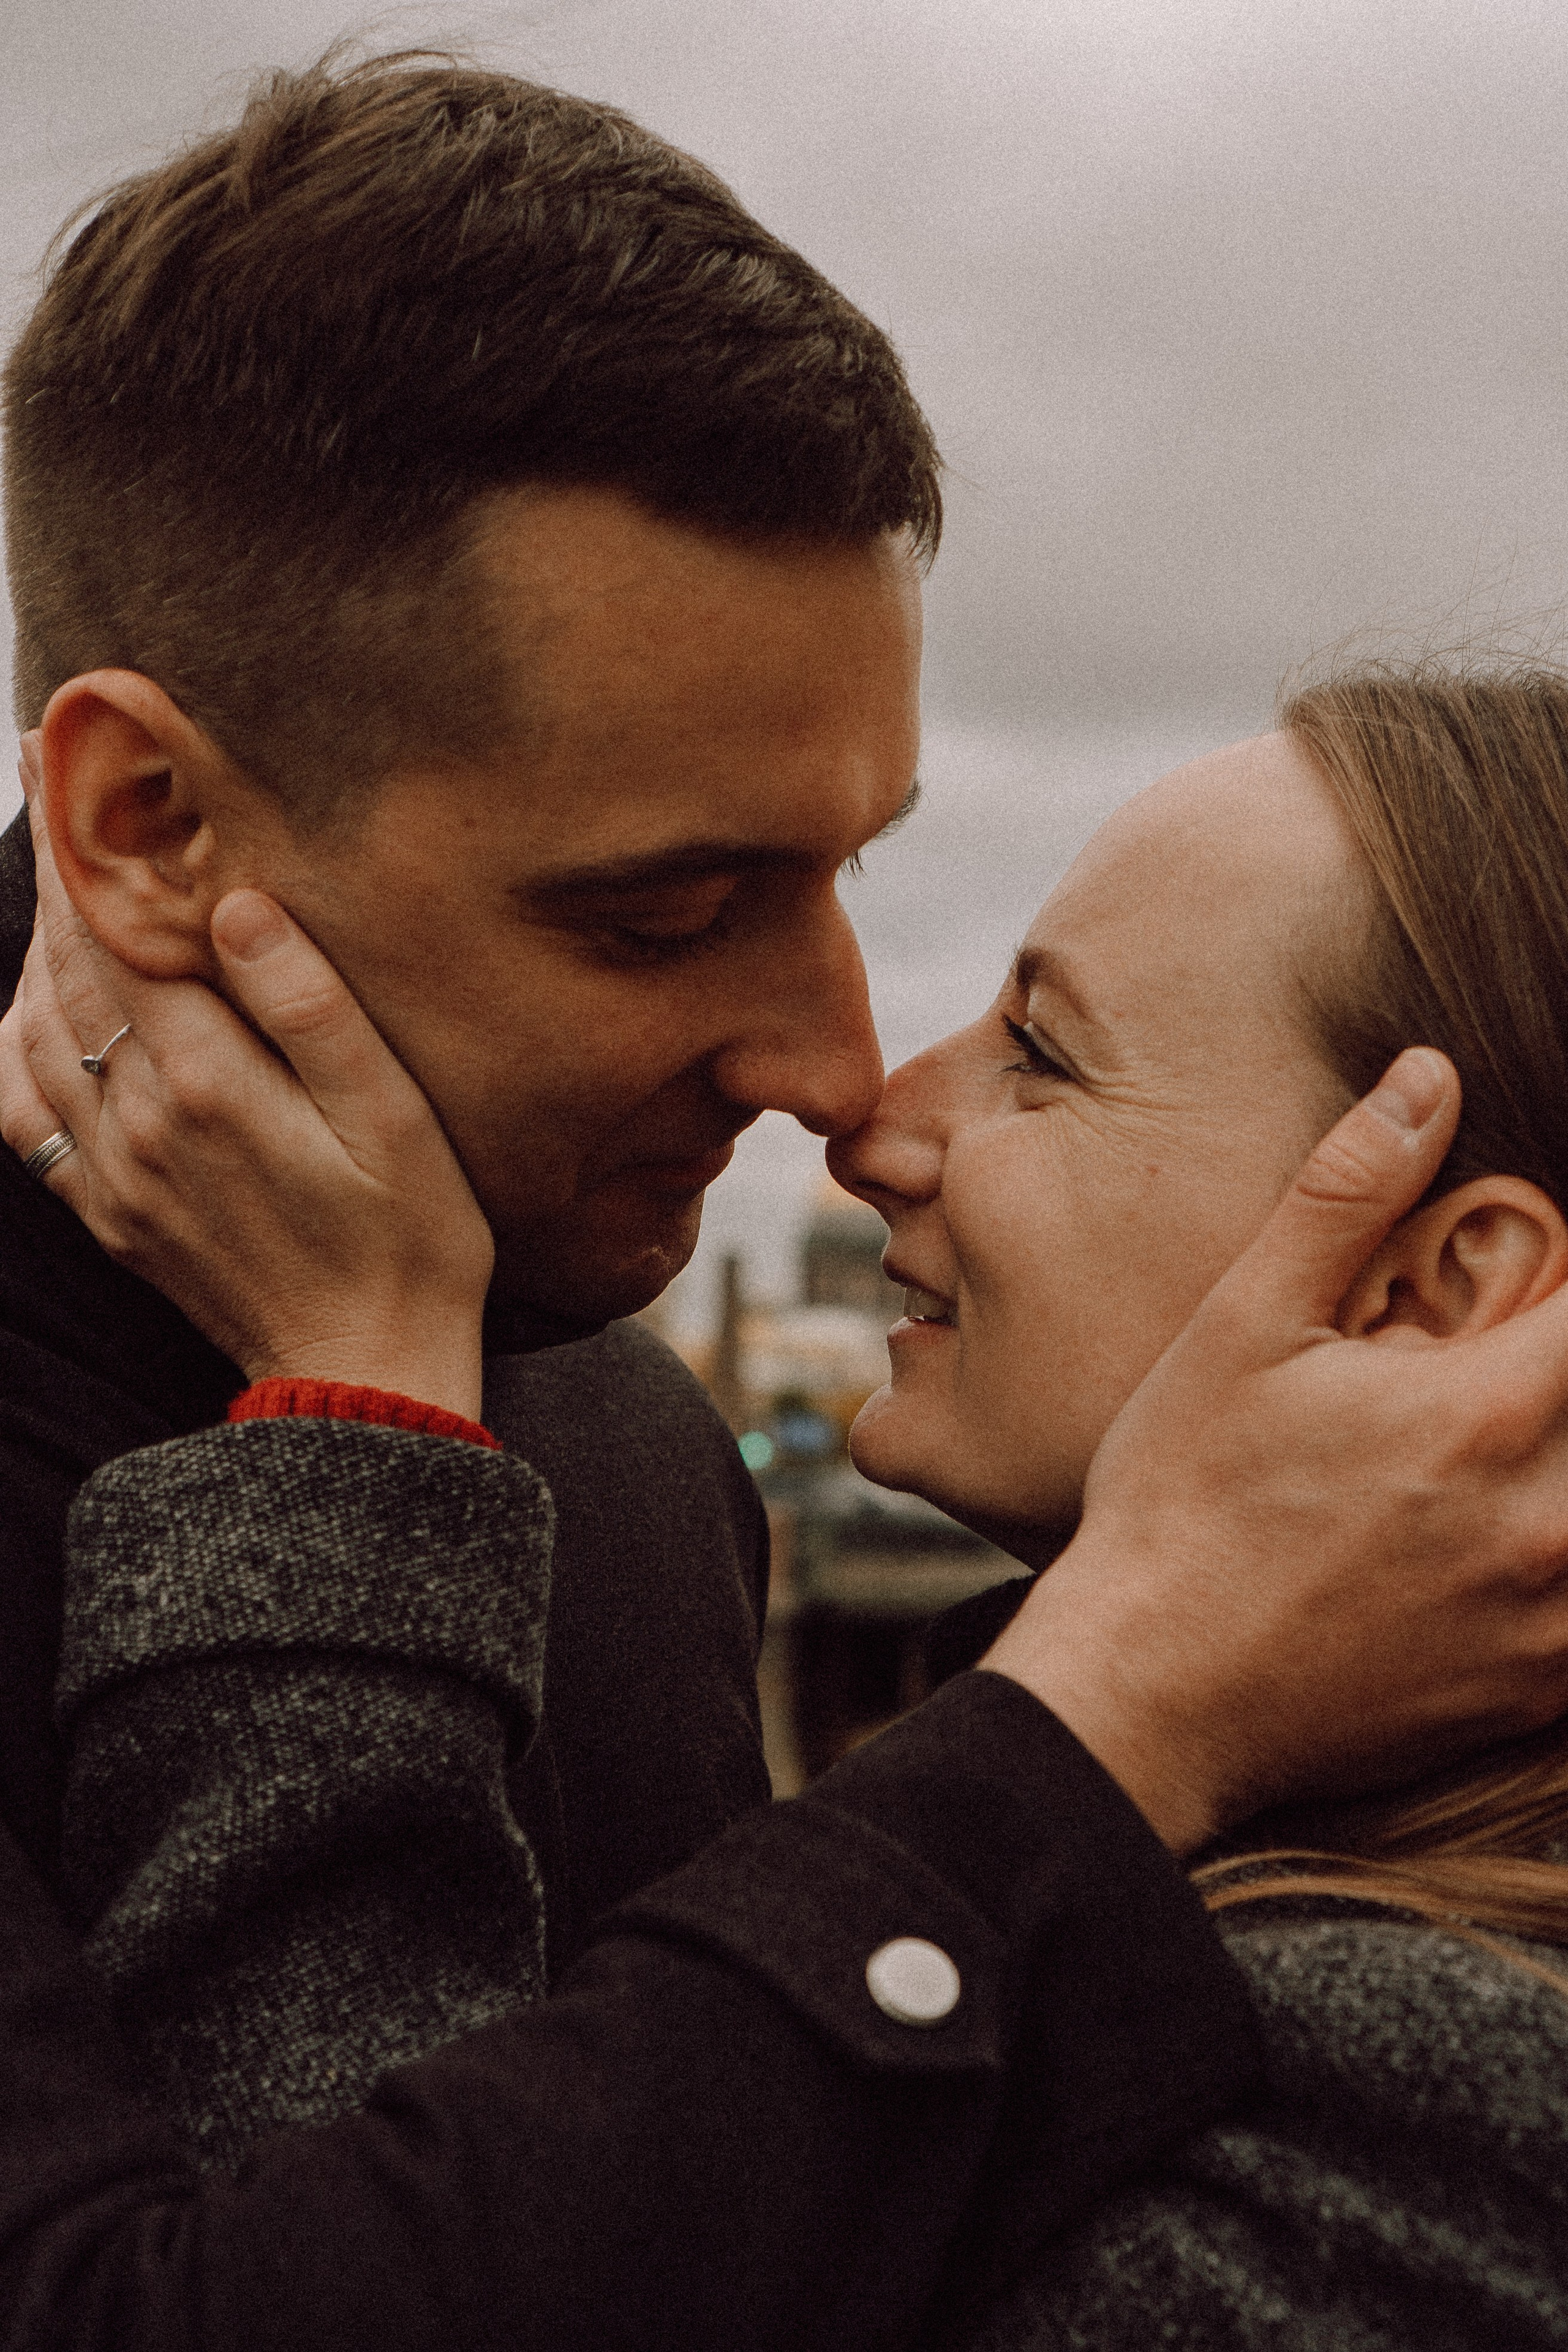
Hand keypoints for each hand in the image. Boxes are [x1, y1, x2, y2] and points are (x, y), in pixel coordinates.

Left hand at [0, 744, 493, 1420]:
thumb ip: (312, 1008)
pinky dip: (17, 1046)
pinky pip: (27, 1115)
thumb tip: (239, 905)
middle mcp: (138, 1124)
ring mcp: (113, 1176)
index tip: (66, 761)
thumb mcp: (395, 1119)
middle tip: (58, 794)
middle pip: (68, 972)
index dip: (88, 844)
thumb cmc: (411, 1241)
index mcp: (207, 1085)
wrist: (366, 1376)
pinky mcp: (110, 1215)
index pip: (119, 935)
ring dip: (38, 953)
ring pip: (34, 1033)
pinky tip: (39, 1016)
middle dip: (59, 877)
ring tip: (62, 891)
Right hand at [985, 1047, 1567, 1852]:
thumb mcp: (1242, 1328)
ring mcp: (1551, 1620)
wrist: (1146, 1698)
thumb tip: (1428, 1079)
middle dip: (1565, 1361)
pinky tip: (1493, 1534)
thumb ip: (1347, 1194)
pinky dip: (1558, 1559)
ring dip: (1564, 1463)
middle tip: (1518, 1350)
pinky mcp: (1535, 1693)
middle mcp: (1547, 1522)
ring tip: (1496, 1444)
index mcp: (1486, 1413)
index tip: (1550, 1277)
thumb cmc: (1179, 1504)